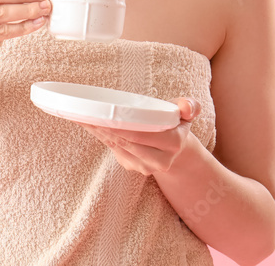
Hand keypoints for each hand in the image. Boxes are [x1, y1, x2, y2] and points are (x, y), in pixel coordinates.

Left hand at [76, 98, 201, 176]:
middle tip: (88, 113)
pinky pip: (114, 151)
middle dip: (106, 128)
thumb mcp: (184, 111)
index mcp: (173, 143)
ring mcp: (145, 167)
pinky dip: (101, 137)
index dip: (122, 125)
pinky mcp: (132, 167)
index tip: (105, 113)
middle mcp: (160, 160)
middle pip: (127, 142)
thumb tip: (187, 109)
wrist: (174, 146)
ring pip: (118, 147)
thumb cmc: (175, 121)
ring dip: (100, 133)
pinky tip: (90, 125)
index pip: (142, 134)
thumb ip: (190, 106)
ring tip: (84, 117)